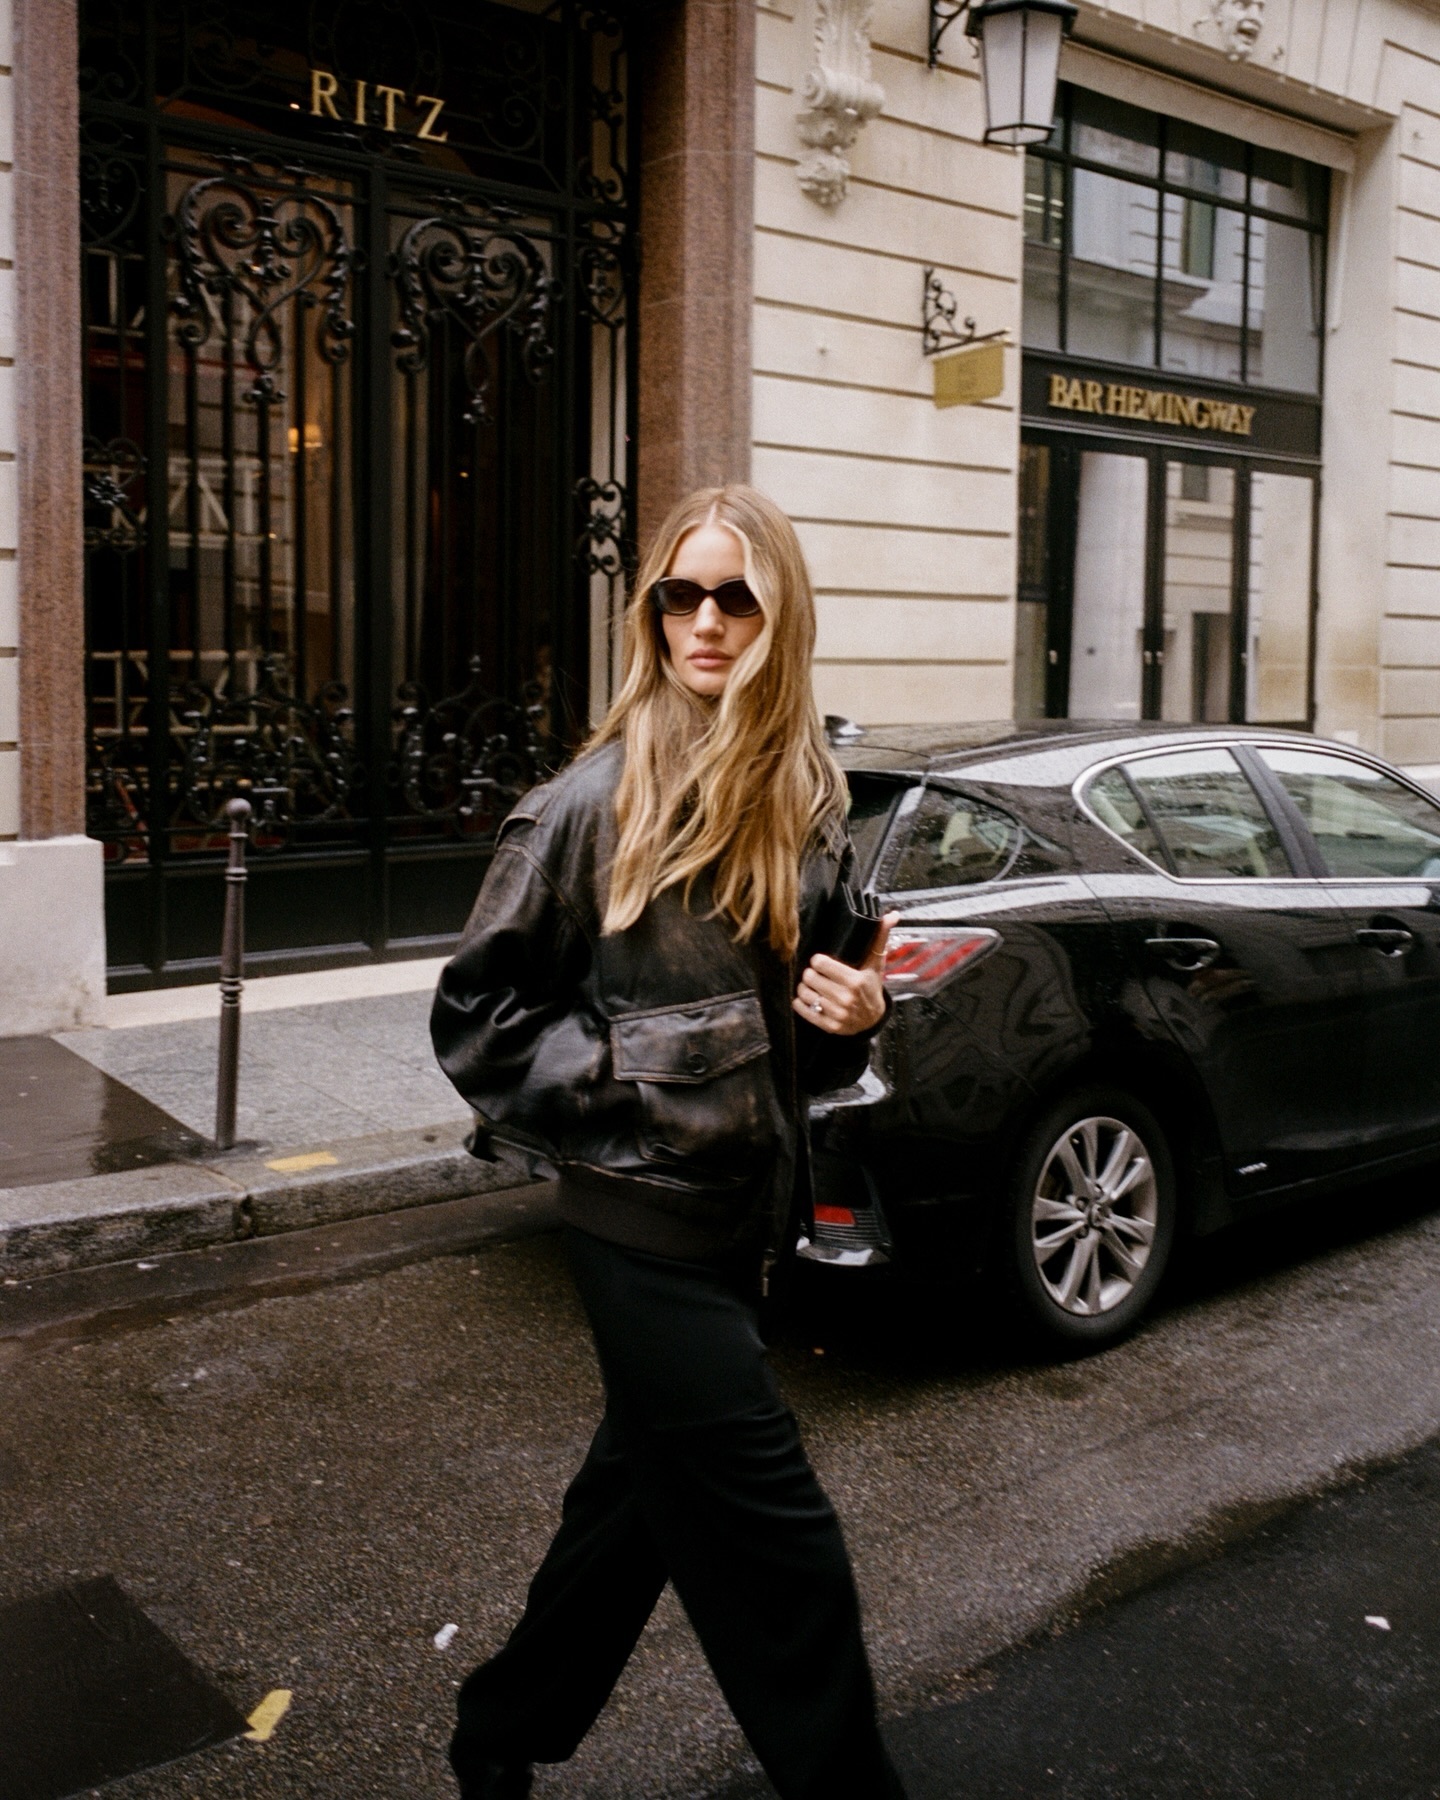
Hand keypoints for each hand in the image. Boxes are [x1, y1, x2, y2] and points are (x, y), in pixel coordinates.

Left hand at [792, 912, 900, 1035]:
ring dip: (804, 987)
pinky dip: (800, 1002)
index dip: (818, 961)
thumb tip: (892, 915)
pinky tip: (807, 998)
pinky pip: (803, 1010)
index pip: (820, 964)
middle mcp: (845, 998)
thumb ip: (879, 938)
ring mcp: (837, 1014)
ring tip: (812, 985)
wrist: (873, 1019)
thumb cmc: (871, 986)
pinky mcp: (829, 1026)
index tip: (821, 962)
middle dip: (810, 973)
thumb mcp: (875, 964)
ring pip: (804, 993)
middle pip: (809, 977)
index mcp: (855, 981)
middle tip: (815, 974)